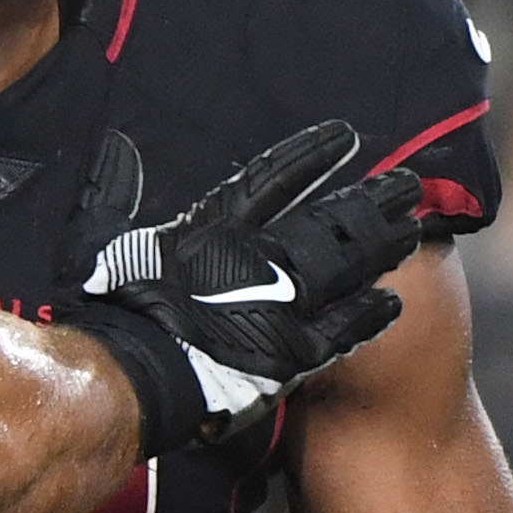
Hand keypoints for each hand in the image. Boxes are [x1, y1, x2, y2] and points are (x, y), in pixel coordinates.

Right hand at [62, 120, 424, 452]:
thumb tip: (118, 148)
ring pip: (347, 266)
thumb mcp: (100, 239)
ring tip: (412, 230)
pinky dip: (369, 315)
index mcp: (213, 228)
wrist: (132, 376)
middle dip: (370, 200)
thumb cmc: (112, 310)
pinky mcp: (293, 352)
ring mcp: (283, 305)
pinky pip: (344, 329)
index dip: (311, 155)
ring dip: (382, 247)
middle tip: (406, 185)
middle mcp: (259, 258)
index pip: (273, 178)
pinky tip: (394, 302)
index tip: (345, 137)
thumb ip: (112, 189)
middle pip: (328, 220)